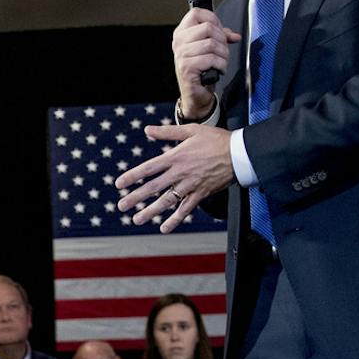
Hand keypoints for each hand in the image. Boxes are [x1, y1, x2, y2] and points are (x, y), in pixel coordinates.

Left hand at [115, 124, 236, 233]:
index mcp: (175, 156)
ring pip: (166, 201)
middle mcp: (179, 173)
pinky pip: (185, 209)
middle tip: (121, 206)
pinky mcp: (201, 194)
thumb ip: (167, 132)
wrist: (239, 153)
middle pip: (152, 188)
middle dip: (135, 198)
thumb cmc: (216, 139)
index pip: (148, 169)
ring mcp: (190, 185)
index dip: (132, 177)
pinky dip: (175, 219)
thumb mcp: (191, 130)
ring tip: (137, 220)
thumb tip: (147, 129)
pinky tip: (164, 228)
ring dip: (150, 212)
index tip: (119, 185)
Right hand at [172, 7, 239, 119]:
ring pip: (212, 43)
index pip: (197, 13)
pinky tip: (218, 69)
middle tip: (222, 51)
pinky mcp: (186, 67)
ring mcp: (181, 54)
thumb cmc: (201, 69)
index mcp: (182, 33)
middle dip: (222, 40)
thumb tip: (234, 35)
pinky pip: (211, 59)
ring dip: (223, 54)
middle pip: (208, 28)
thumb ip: (221, 37)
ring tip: (221, 61)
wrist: (195, 93)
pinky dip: (220, 65)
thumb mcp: (209, 49)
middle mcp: (178, 42)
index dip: (213, 19)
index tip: (219, 31)